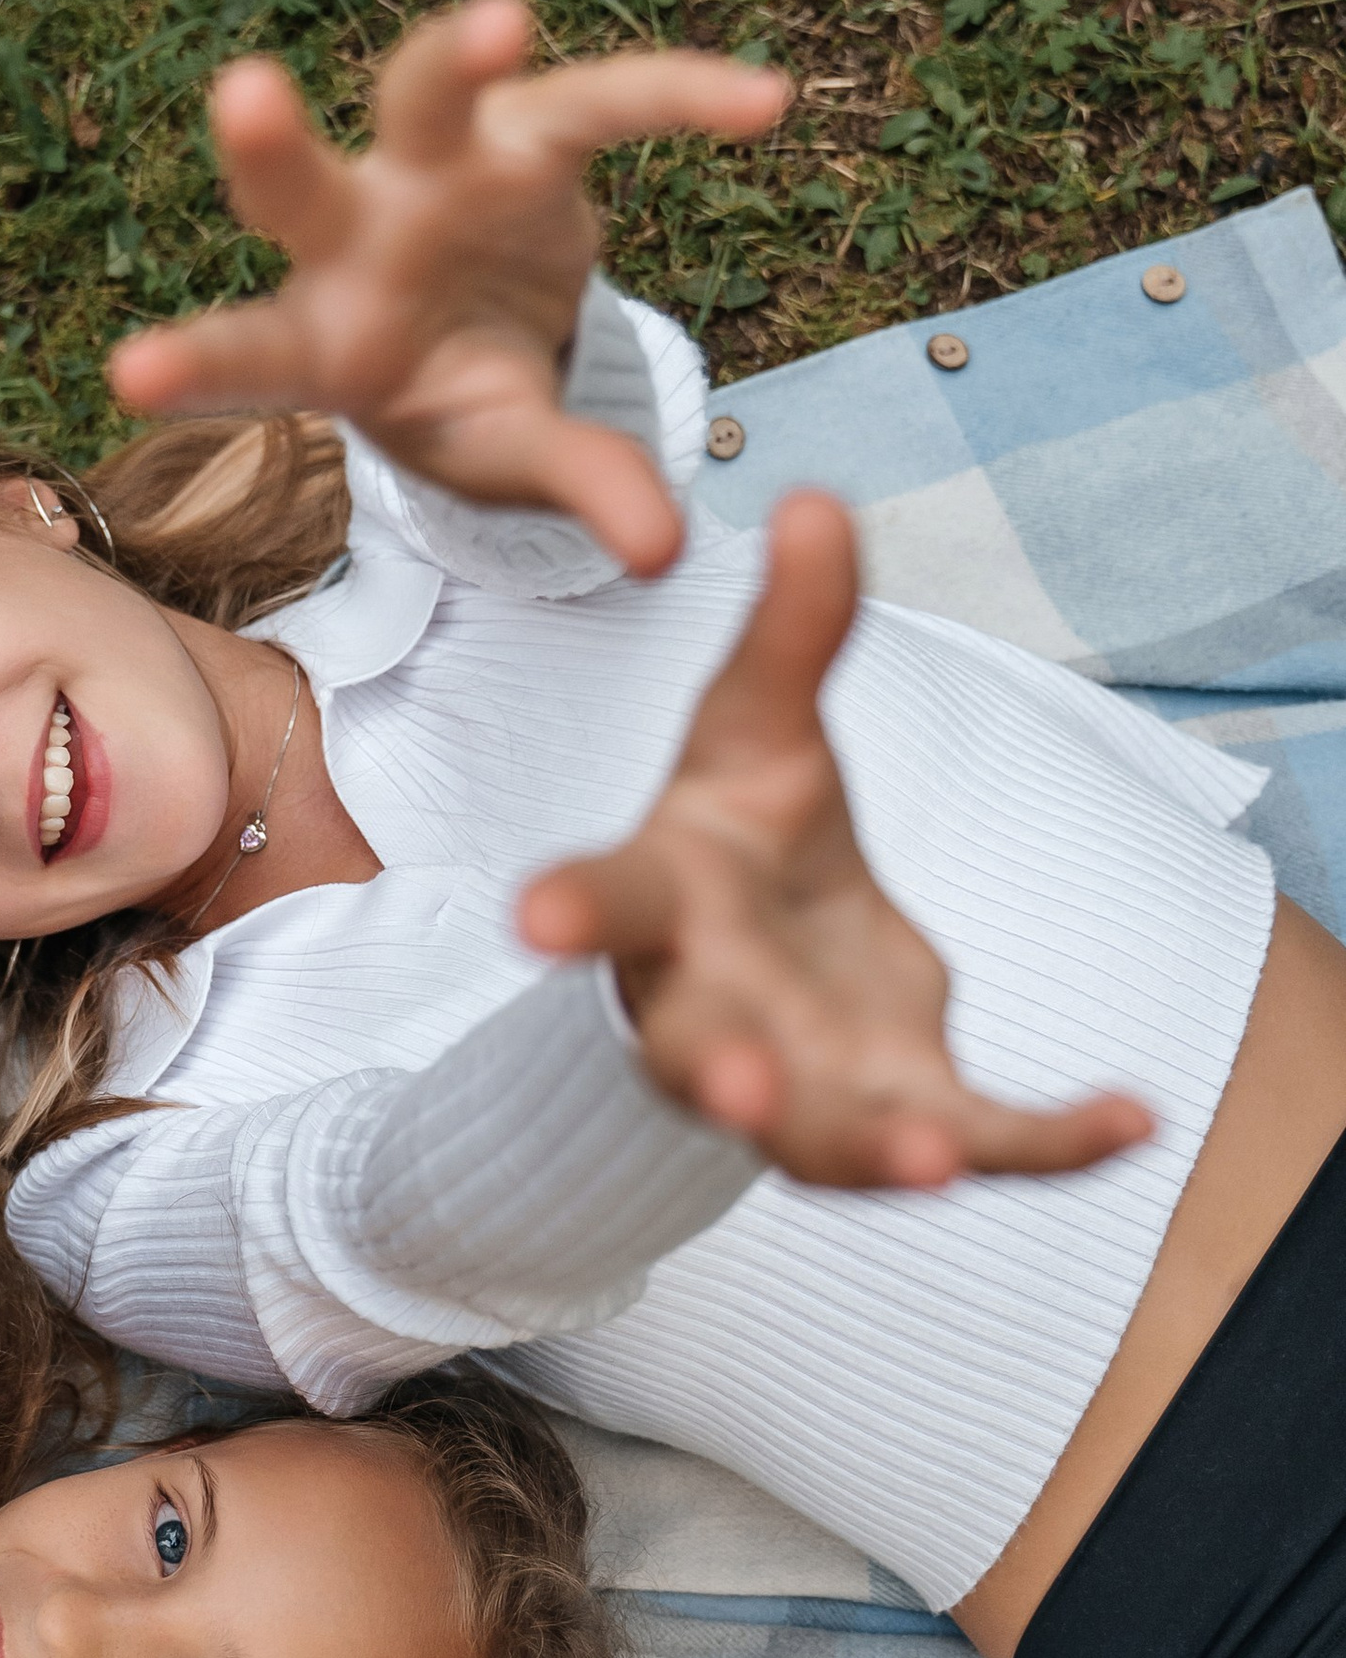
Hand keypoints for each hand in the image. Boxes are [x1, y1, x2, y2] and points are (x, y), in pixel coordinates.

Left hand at [110, 0, 788, 575]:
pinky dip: (679, 96)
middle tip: (244, 92)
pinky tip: (762, 106)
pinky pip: (605, 98)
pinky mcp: (530, 129)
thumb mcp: (508, 457)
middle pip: (299, 189)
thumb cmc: (467, 403)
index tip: (131, 376)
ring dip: (456, 56)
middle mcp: (359, 243)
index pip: (250, 358)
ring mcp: (437, 173)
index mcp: (326, 348)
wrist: (502, 326)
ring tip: (502, 26)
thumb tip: (666, 553)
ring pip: (422, 97)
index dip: (195, 364)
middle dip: (271, 145)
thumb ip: (571, 487)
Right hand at [518, 493, 1153, 1188]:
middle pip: (696, 1051)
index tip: (528, 921)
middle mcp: (712, 1009)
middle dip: (714, 1077)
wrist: (770, 967)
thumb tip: (814, 499)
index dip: (568, 912)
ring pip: (815, 1136)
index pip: (608, 903)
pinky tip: (1129, 1118)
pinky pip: (966, 1143)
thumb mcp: (760, 729)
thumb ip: (790, 635)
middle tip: (732, 1093)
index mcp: (666, 905)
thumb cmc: (741, 843)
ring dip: (864, 1149)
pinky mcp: (888, 1115)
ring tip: (928, 1159)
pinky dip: (1045, 1144)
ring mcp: (796, 1080)